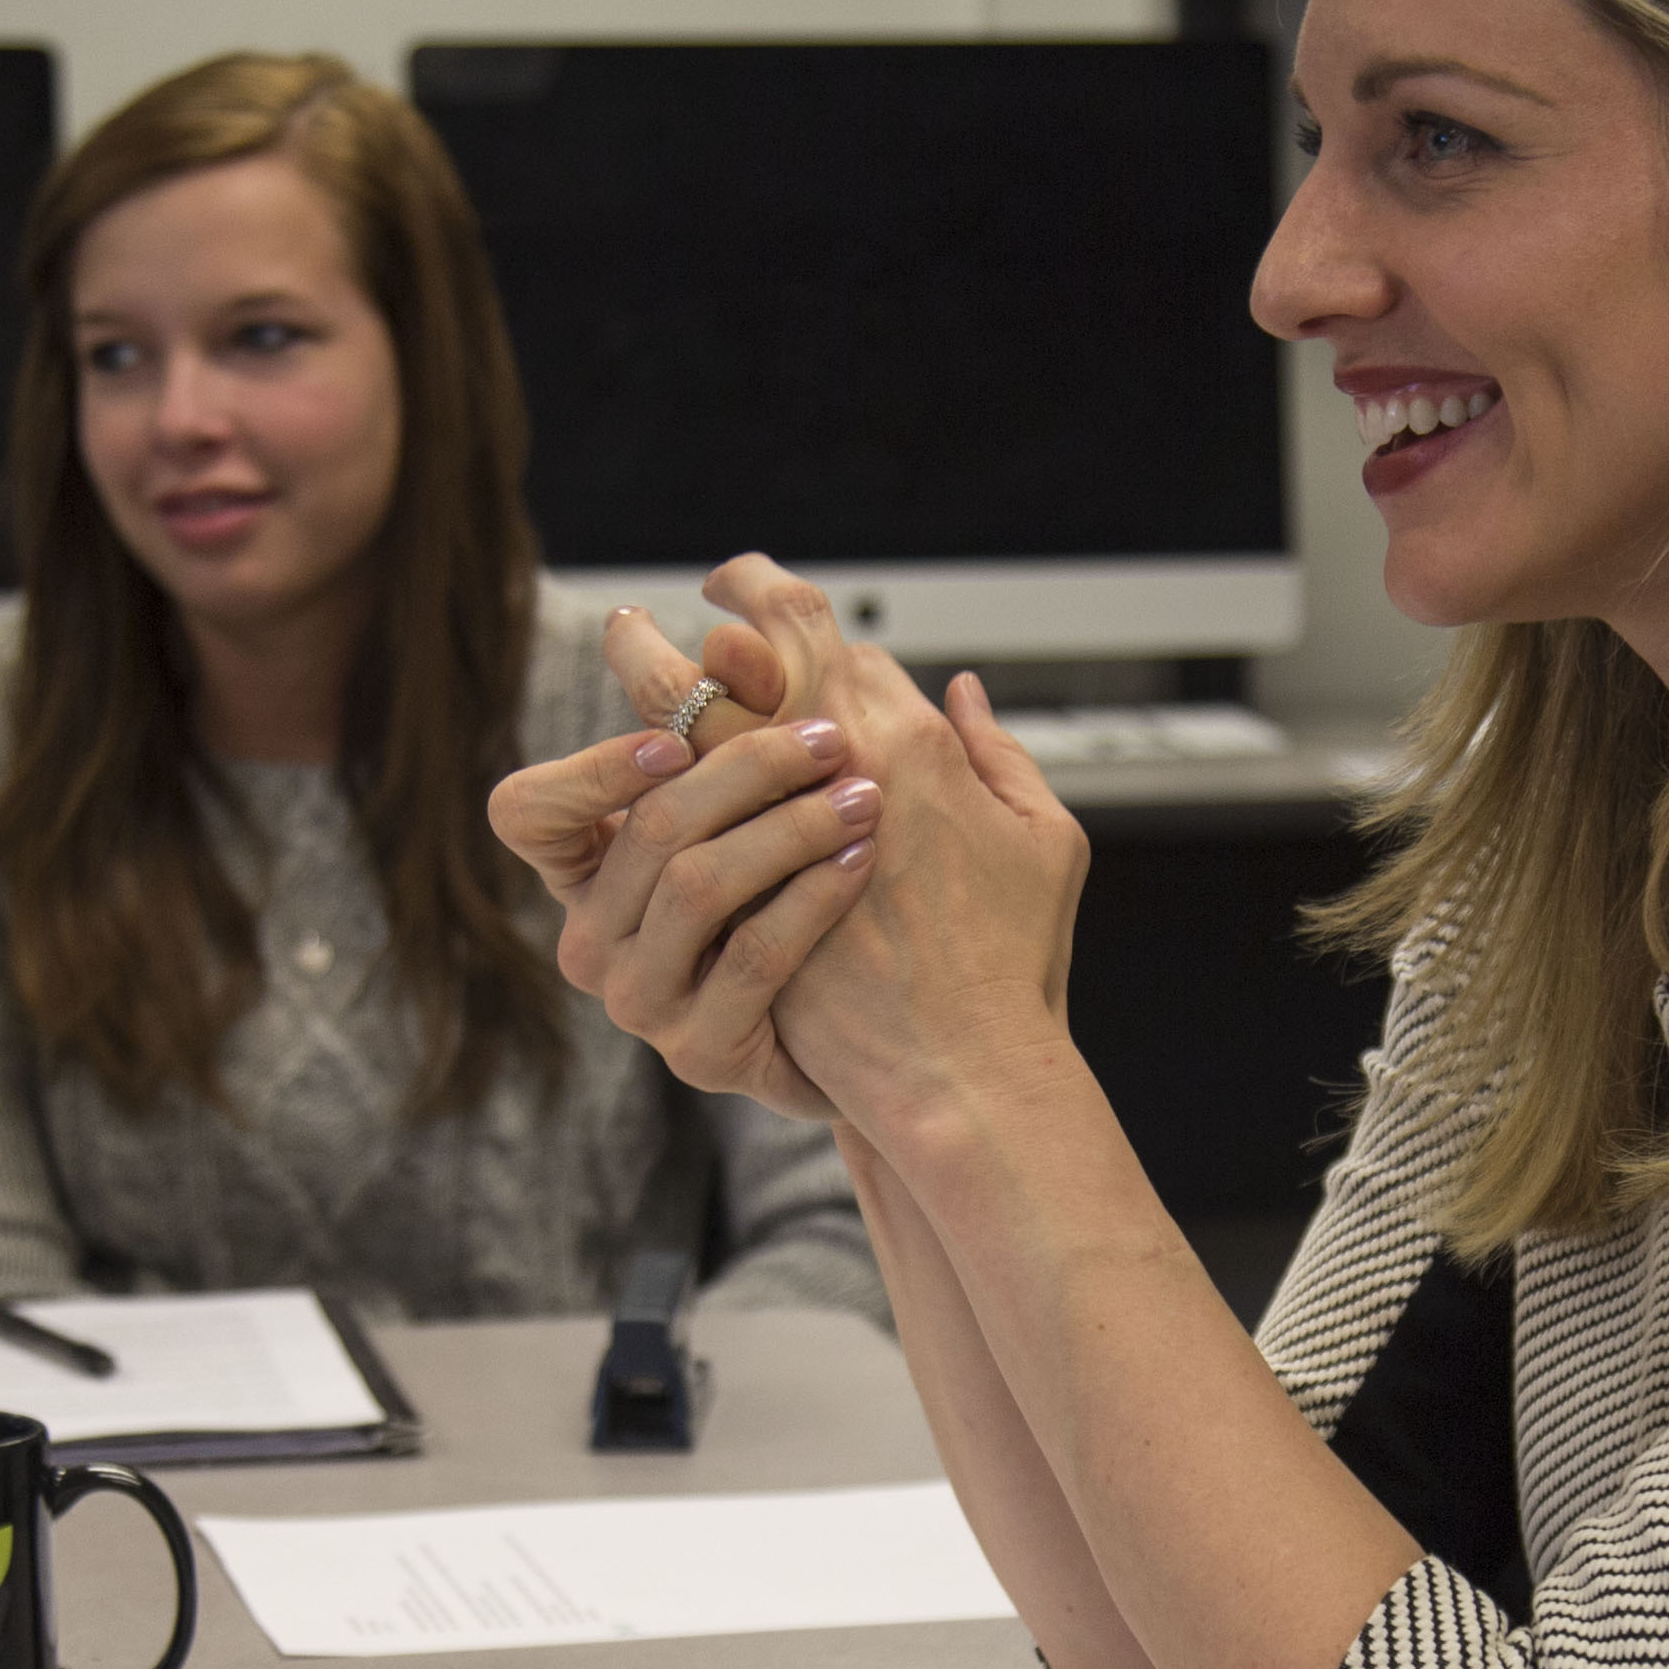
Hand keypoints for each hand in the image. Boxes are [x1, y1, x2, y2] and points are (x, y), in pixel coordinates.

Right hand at [485, 600, 882, 1120]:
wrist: (853, 1033)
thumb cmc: (793, 900)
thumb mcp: (758, 811)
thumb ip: (736, 726)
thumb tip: (736, 634)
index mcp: (584, 872)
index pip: (524, 812)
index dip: (593, 769)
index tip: (677, 736)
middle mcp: (591, 941)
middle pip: (647, 831)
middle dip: (747, 767)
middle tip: (828, 736)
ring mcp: (639, 1004)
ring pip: (697, 887)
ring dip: (790, 826)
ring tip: (862, 794)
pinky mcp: (700, 1053)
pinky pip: (754, 956)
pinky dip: (812, 896)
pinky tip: (860, 859)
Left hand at [690, 563, 1089, 1143]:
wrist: (965, 1069)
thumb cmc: (1015, 959)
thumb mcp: (1045, 843)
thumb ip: (1002, 757)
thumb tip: (961, 689)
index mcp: (911, 743)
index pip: (823, 637)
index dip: (775, 608)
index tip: (741, 599)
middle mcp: (837, 771)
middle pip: (741, 658)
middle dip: (685, 628)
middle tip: (640, 620)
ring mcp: (772, 837)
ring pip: (688, 727)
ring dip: (648, 683)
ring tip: (624, 655)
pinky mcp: (733, 897)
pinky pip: (676, 817)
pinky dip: (651, 775)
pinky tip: (633, 761)